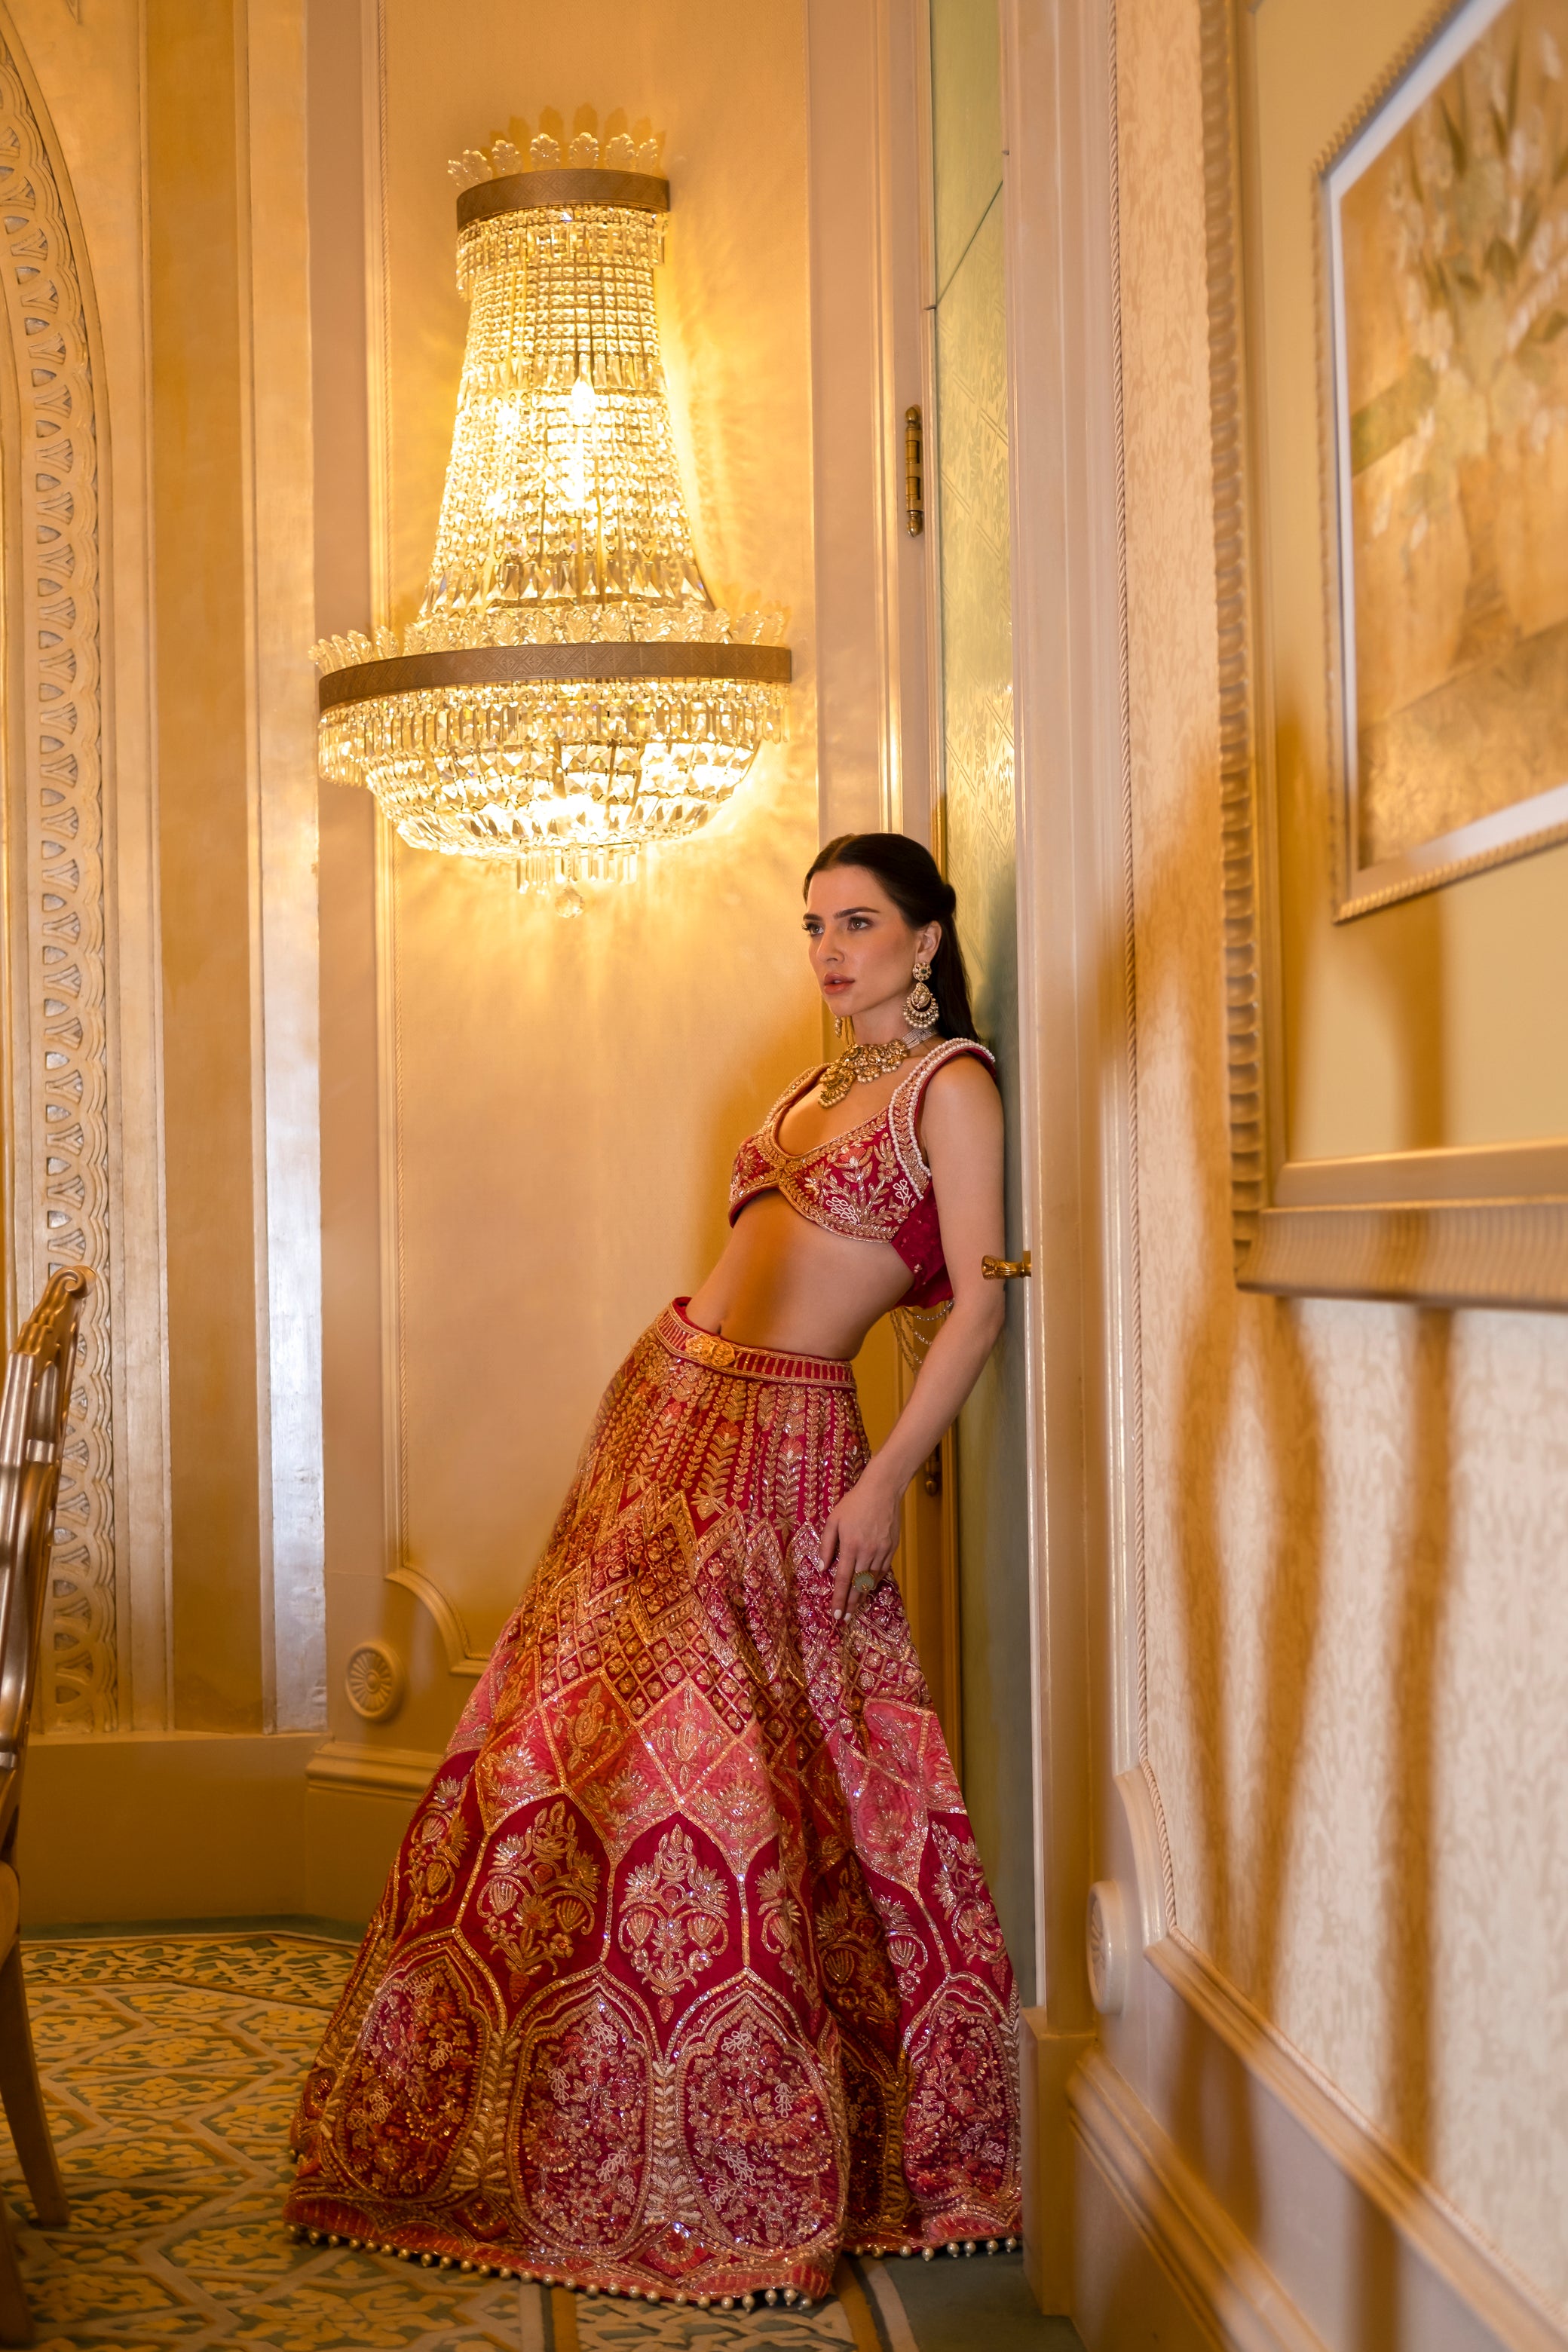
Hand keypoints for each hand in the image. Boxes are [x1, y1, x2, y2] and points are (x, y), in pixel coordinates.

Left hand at [821, 1466, 900, 1623]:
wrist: (882, 1490)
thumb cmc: (854, 1503)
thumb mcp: (833, 1520)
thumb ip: (826, 1545)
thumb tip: (823, 1568)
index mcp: (850, 1546)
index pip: (842, 1579)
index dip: (838, 1598)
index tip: (835, 1613)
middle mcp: (867, 1552)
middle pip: (857, 1585)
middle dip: (850, 1604)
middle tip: (845, 1618)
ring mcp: (881, 1551)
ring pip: (871, 1581)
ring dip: (862, 1596)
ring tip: (854, 1607)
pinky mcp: (891, 1549)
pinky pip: (882, 1571)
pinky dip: (874, 1581)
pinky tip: (868, 1587)